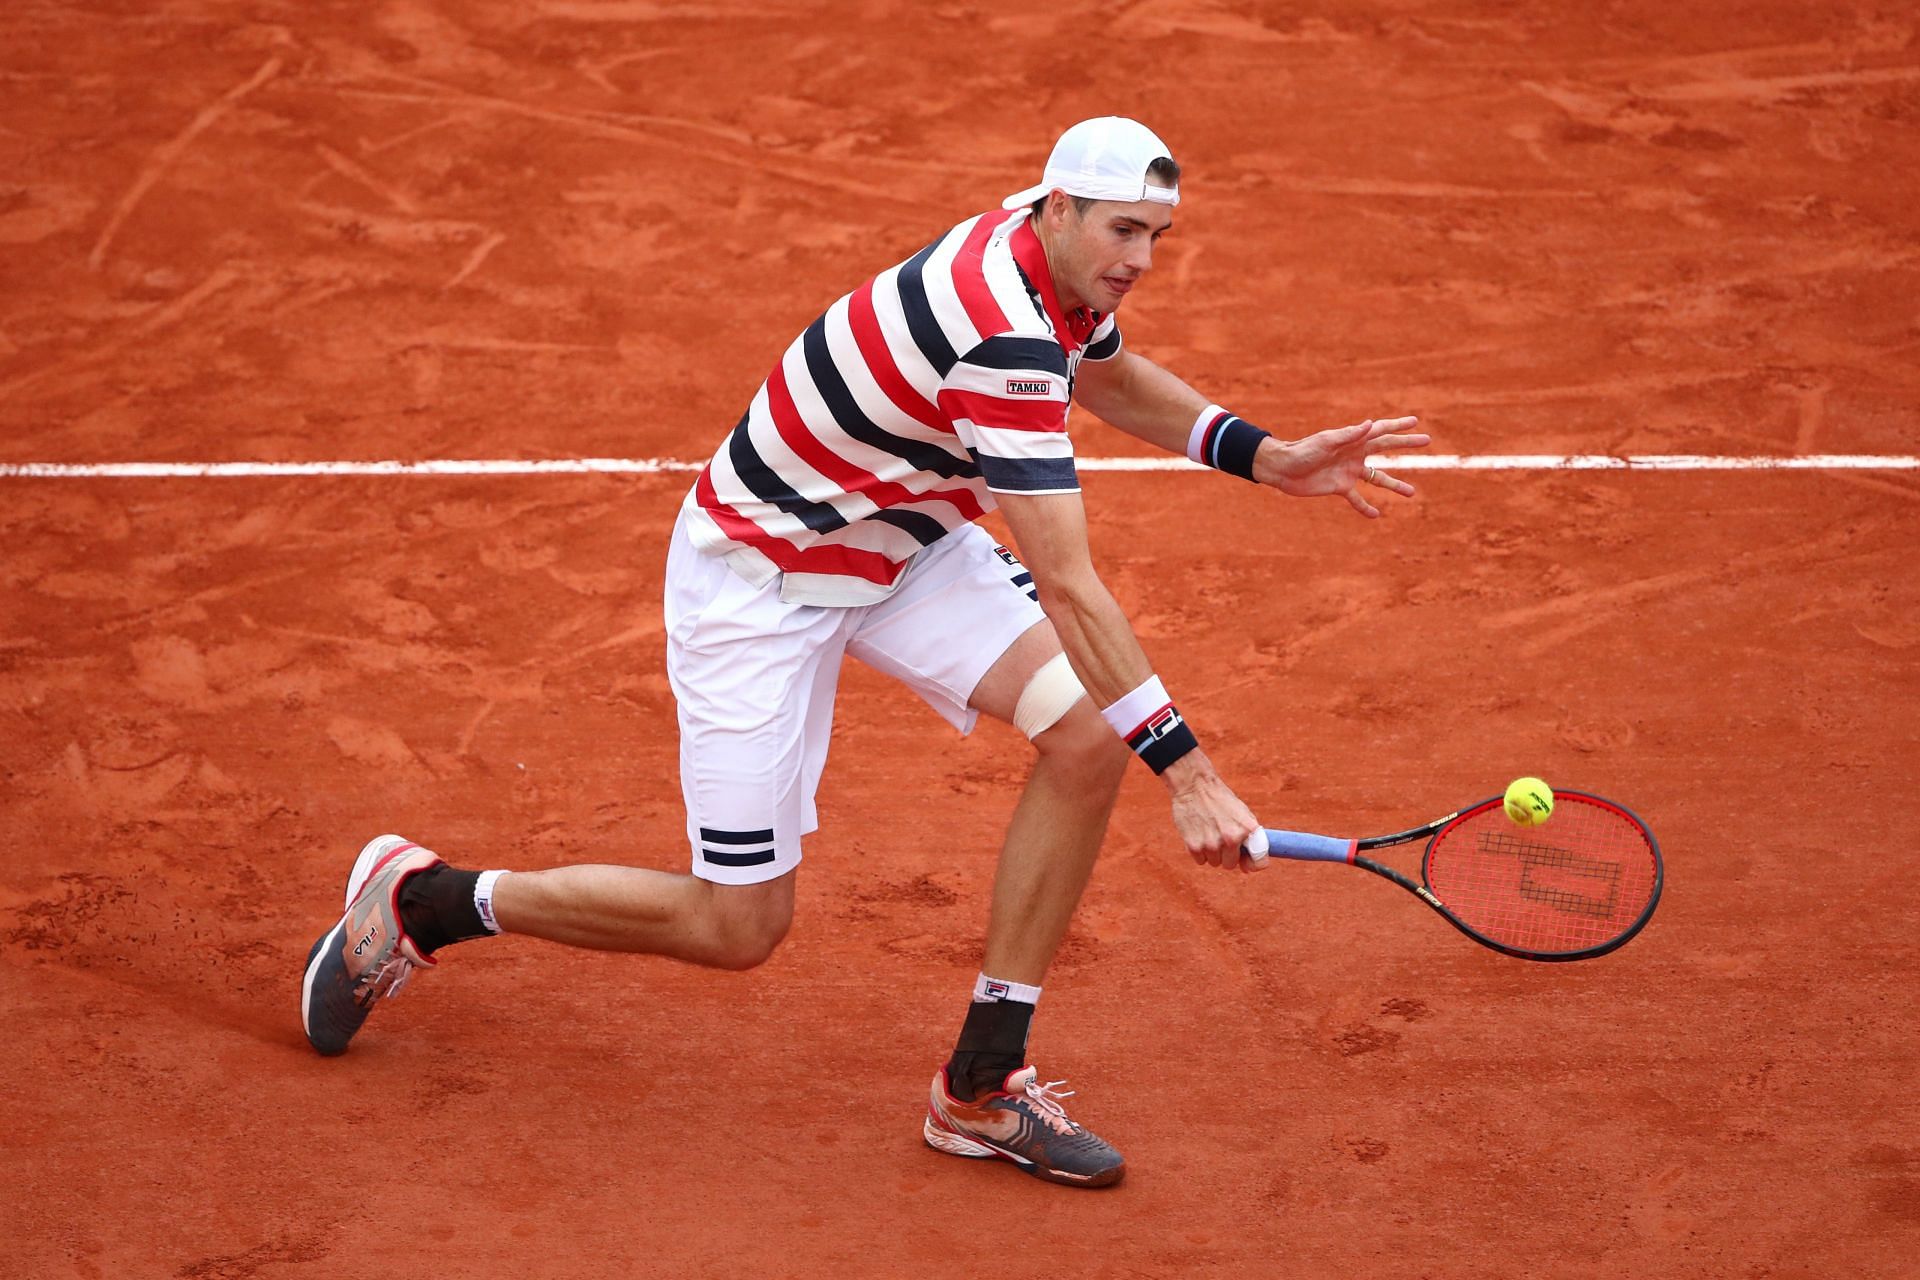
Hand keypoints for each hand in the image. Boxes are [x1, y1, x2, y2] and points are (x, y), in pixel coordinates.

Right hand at [1162, 752, 1267, 873]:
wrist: (1194, 784)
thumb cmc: (1220, 799)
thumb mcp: (1242, 813)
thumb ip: (1248, 838)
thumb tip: (1247, 866)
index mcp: (1247, 830)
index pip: (1260, 861)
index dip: (1254, 864)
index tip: (1247, 863)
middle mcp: (1231, 839)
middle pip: (1230, 864)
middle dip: (1226, 855)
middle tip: (1219, 837)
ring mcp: (1212, 845)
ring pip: (1214, 862)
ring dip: (1211, 852)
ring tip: (1208, 831)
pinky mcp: (1194, 847)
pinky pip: (1200, 860)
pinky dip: (1199, 851)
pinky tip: (1198, 833)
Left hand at [1253, 416, 1428, 517]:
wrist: (1282, 468)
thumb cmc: (1302, 451)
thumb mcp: (1326, 442)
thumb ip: (1349, 435)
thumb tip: (1370, 424)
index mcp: (1353, 439)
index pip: (1381, 430)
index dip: (1399, 426)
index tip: (1416, 422)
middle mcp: (1354, 454)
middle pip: (1386, 448)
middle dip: (1406, 445)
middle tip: (1427, 441)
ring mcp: (1348, 471)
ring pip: (1377, 478)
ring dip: (1394, 485)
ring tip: (1412, 492)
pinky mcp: (1339, 487)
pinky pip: (1357, 499)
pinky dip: (1366, 507)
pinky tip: (1376, 515)